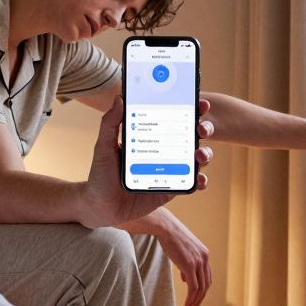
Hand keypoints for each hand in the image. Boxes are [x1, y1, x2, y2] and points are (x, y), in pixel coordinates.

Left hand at [80, 97, 210, 227]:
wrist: (100, 206)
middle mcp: (164, 151)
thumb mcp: (104, 146)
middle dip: (204, 128)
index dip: (190, 109)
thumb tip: (119, 98)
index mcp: (151, 137)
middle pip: (191, 136)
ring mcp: (170, 170)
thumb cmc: (101, 174)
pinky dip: (200, 180)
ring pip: (196, 158)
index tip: (200, 102)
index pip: (174, 118)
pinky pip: (191, 183)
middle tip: (201, 128)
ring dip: (205, 153)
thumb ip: (110, 123)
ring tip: (200, 155)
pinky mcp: (171, 189)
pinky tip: (199, 178)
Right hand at [154, 213, 212, 305]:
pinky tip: (187, 305)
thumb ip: (187, 264)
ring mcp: (198, 262)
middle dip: (201, 297)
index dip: (203, 289)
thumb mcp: (182, 251)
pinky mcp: (189, 265)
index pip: (207, 276)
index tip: (196, 298)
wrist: (165, 227)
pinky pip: (193, 287)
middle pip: (206, 284)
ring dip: (196, 300)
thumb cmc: (170, 238)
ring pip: (201, 288)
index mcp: (204, 254)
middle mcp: (204, 258)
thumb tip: (186, 278)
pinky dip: (191, 298)